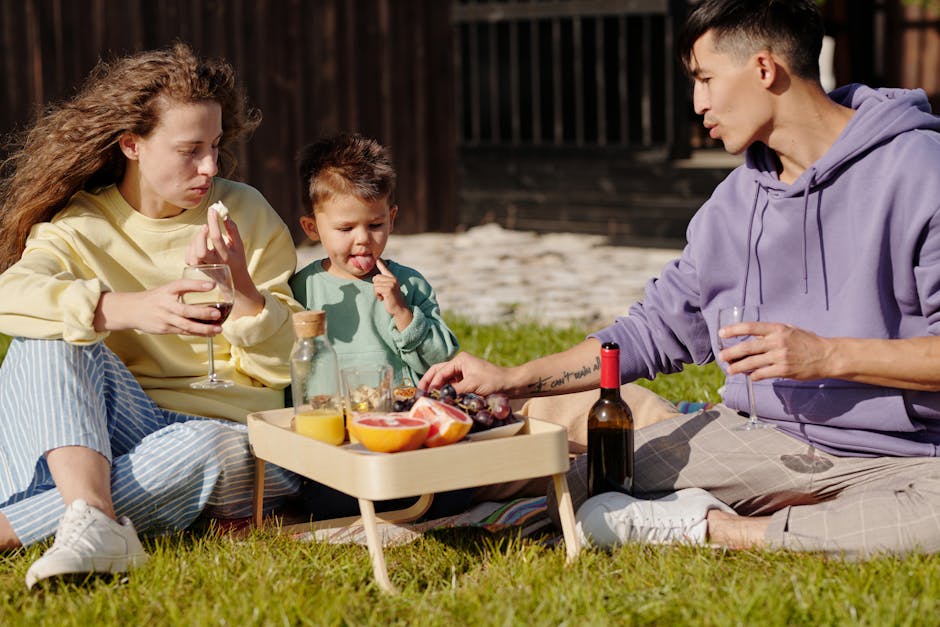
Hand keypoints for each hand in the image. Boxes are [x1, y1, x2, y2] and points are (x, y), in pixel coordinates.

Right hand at [94, 279, 225, 335]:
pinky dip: (197, 333)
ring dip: (204, 328)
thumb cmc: (154, 298)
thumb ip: (183, 290)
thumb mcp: (166, 289)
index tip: (212, 285)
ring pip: (186, 325)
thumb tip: (209, 287)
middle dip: (203, 313)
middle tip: (217, 314)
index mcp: (166, 290)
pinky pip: (183, 331)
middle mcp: (165, 304)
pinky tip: (209, 333)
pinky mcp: (164, 329)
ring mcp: (165, 318)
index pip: (182, 285)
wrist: (131, 310)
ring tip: (218, 329)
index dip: (197, 285)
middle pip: (186, 310)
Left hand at [184, 205, 262, 318]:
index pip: (217, 238)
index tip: (213, 209)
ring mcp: (205, 268)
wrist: (234, 282)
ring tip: (204, 233)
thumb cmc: (237, 260)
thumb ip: (233, 230)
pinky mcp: (198, 269)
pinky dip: (191, 247)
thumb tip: (225, 216)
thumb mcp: (239, 245)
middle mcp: (215, 263)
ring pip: (193, 254)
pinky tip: (198, 243)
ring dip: (196, 240)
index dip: (213, 222)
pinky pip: (189, 258)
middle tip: (206, 226)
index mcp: (227, 257)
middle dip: (200, 235)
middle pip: (201, 250)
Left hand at [373, 258, 412, 329]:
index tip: (377, 259)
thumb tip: (377, 277)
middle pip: (376, 278)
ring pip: (375, 284)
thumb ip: (383, 282)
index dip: (381, 264)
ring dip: (377, 292)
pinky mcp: (389, 289)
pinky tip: (383, 299)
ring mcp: (391, 284)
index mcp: (393, 278)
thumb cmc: (392, 299)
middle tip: (383, 293)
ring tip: (384, 296)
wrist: (399, 309)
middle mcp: (393, 279)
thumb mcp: (388, 288)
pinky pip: (376, 289)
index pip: (385, 269)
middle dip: (376, 286)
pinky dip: (377, 295)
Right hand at [419, 352, 510, 395]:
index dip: (432, 383)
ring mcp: (462, 372)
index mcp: (460, 360)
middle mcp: (459, 364)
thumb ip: (455, 391)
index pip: (439, 371)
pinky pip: (451, 385)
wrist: (510, 384)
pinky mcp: (466, 380)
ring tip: (427, 397)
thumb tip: (440, 398)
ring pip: (443, 379)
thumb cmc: (493, 381)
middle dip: (428, 382)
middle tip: (419, 393)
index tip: (426, 394)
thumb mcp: (472, 385)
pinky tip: (440, 398)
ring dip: (436, 387)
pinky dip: (445, 391)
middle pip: (437, 371)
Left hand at [718, 321, 832, 381]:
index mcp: (777, 329)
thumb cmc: (807, 342)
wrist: (827, 356)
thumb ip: (771, 333)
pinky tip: (750, 376)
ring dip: (738, 367)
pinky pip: (762, 373)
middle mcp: (777, 342)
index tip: (722, 333)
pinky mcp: (784, 370)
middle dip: (731, 353)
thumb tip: (752, 337)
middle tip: (721, 356)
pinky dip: (754, 375)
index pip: (750, 327)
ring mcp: (780, 357)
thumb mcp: (789, 330)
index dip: (734, 330)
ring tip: (730, 369)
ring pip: (752, 363)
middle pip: (747, 347)